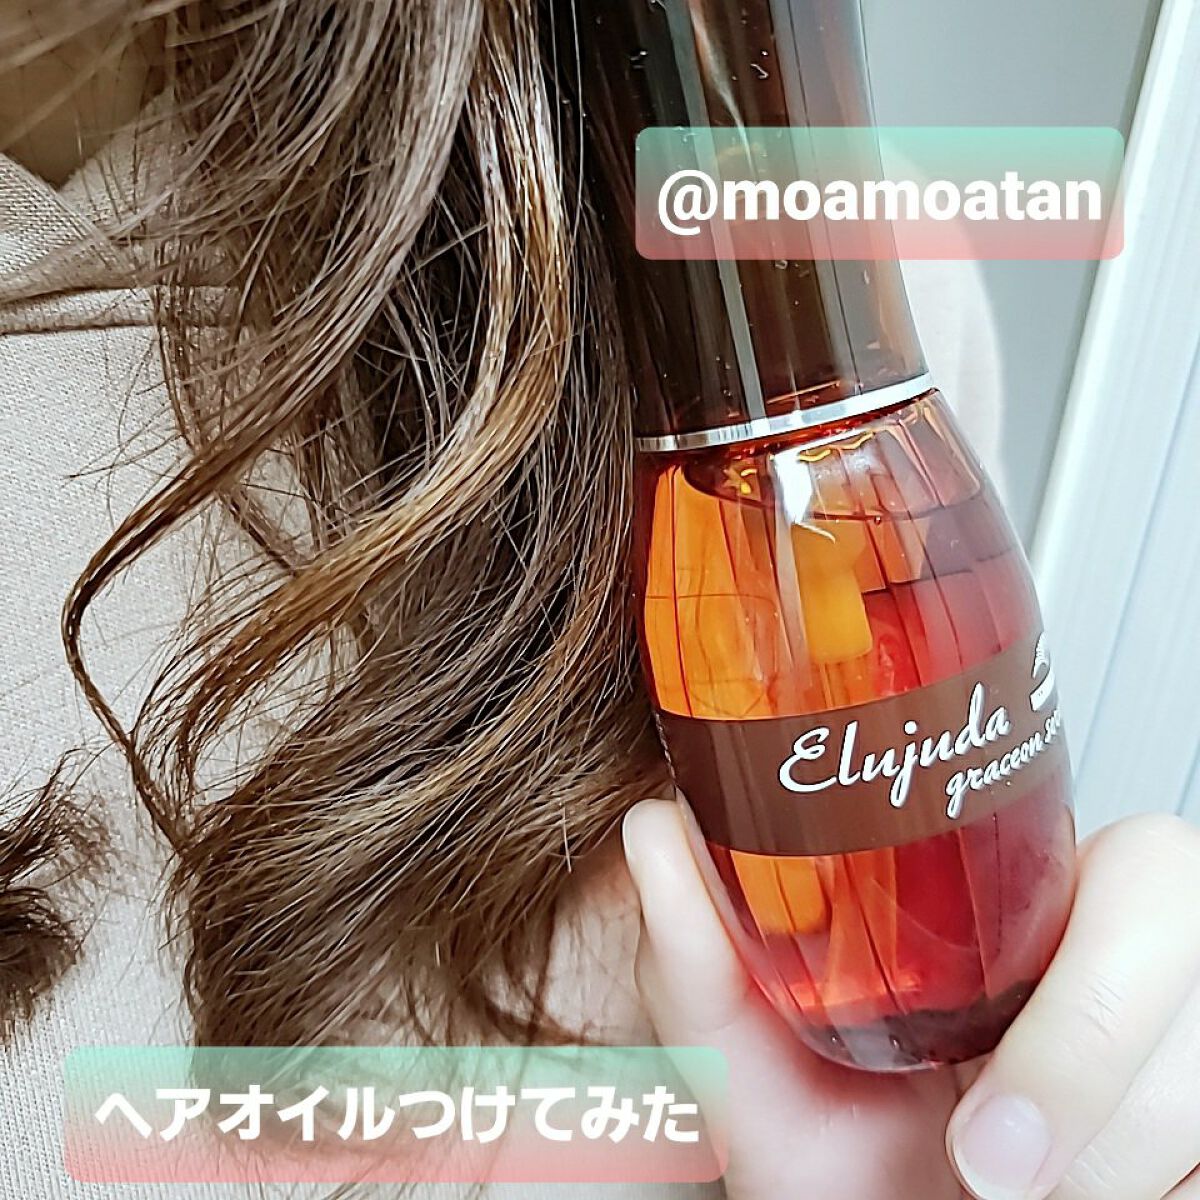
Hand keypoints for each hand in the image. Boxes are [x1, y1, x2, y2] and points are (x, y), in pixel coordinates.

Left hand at [623, 799, 1199, 1199]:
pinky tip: (1100, 1197)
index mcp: (1028, 909)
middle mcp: (1129, 961)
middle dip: (1103, 1071)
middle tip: (987, 1170)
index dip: (1101, 973)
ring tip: (1010, 1198)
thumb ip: (698, 958)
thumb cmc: (828, 1157)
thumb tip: (654, 828)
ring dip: (1131, 1153)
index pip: (1149, 863)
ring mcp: (1186, 1046)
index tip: (982, 1117)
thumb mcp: (755, 1065)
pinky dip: (1167, 1187)